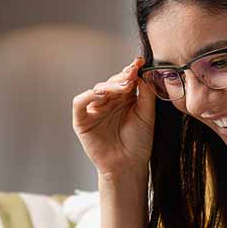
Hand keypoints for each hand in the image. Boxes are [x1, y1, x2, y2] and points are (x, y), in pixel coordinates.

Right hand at [72, 57, 156, 178]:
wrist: (129, 165)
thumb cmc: (139, 143)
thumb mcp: (147, 115)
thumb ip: (146, 94)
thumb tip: (143, 73)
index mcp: (124, 100)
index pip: (125, 80)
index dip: (131, 71)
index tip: (139, 62)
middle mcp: (108, 103)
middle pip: (111, 83)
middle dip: (122, 77)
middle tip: (132, 73)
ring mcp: (94, 110)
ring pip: (97, 89)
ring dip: (110, 86)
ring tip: (123, 86)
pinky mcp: (82, 121)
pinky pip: (80, 103)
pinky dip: (88, 96)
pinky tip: (101, 93)